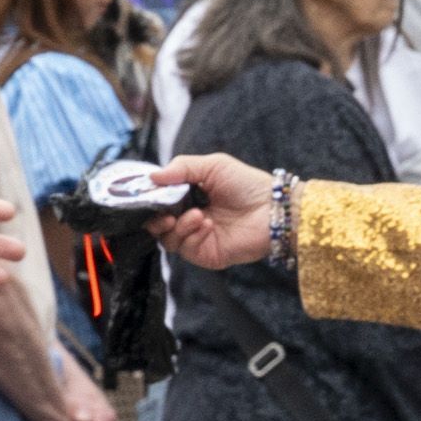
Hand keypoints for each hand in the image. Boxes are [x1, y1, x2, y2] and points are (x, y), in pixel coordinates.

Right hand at [150, 152, 277, 267]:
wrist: (274, 209)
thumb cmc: (247, 184)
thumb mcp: (212, 166)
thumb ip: (181, 167)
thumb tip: (152, 176)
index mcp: (188, 197)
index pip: (158, 203)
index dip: (150, 200)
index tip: (146, 196)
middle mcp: (189, 218)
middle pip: (157, 224)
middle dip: (156, 219)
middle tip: (166, 214)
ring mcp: (196, 238)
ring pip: (167, 239)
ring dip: (178, 227)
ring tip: (197, 215)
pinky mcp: (206, 254)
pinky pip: (185, 249)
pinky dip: (192, 236)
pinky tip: (208, 225)